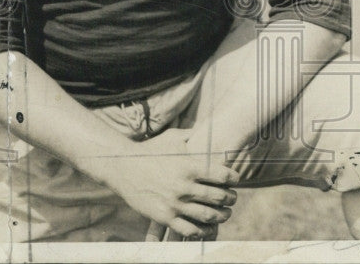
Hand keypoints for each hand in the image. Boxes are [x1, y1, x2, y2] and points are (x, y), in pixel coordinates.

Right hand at [86, 127, 238, 238]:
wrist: (123, 166)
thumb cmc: (150, 150)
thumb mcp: (173, 137)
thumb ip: (193, 135)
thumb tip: (210, 128)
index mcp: (189, 166)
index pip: (222, 175)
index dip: (233, 178)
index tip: (236, 180)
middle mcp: (184, 186)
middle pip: (218, 196)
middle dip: (230, 198)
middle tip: (233, 198)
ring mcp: (174, 203)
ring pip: (207, 215)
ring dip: (221, 216)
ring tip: (225, 213)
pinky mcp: (164, 217)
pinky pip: (189, 229)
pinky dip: (202, 230)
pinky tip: (208, 228)